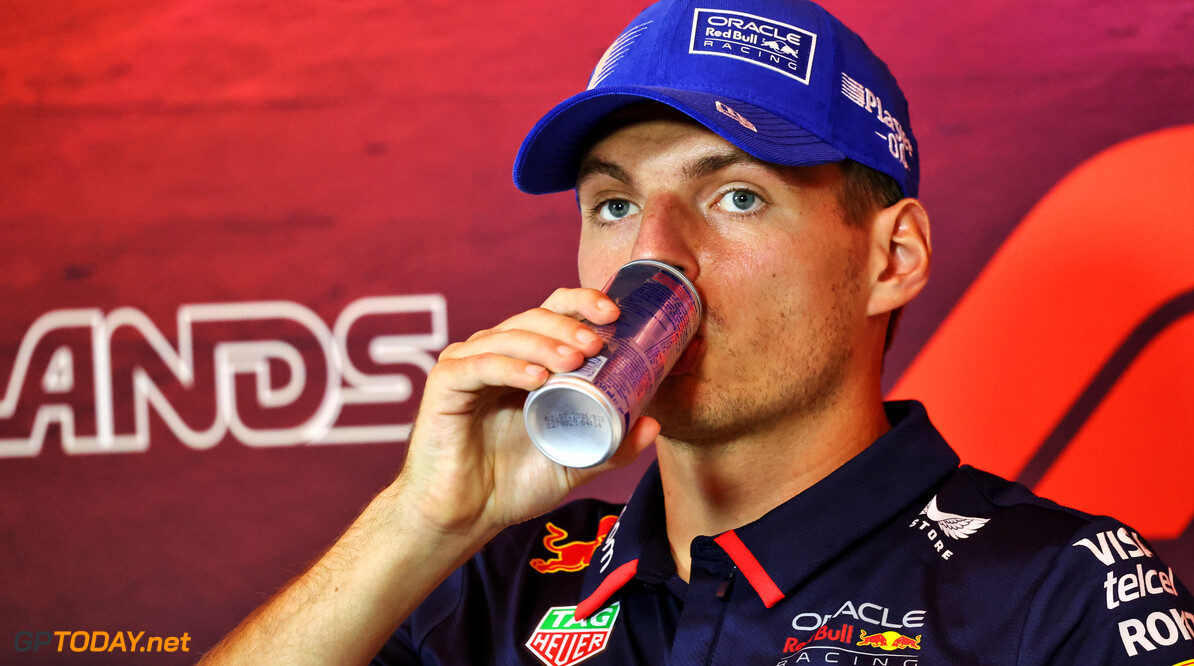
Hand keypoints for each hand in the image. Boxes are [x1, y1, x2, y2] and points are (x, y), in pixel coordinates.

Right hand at [392, 287, 659, 542]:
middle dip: (570, 325)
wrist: (464, 517)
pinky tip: (535, 378)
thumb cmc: (511, 485)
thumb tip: (654, 424)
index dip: (583, 303)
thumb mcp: (574, 463)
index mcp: (526, 359)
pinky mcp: (445, 384)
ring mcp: (468, 365)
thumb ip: (612, 446)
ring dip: (545, 343)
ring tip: (575, 359)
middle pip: (534, 317)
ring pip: (509, 336)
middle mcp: (496, 353)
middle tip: (597, 345)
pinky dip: (510, 366)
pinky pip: (479, 366)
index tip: (614, 314)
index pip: (554, 312)